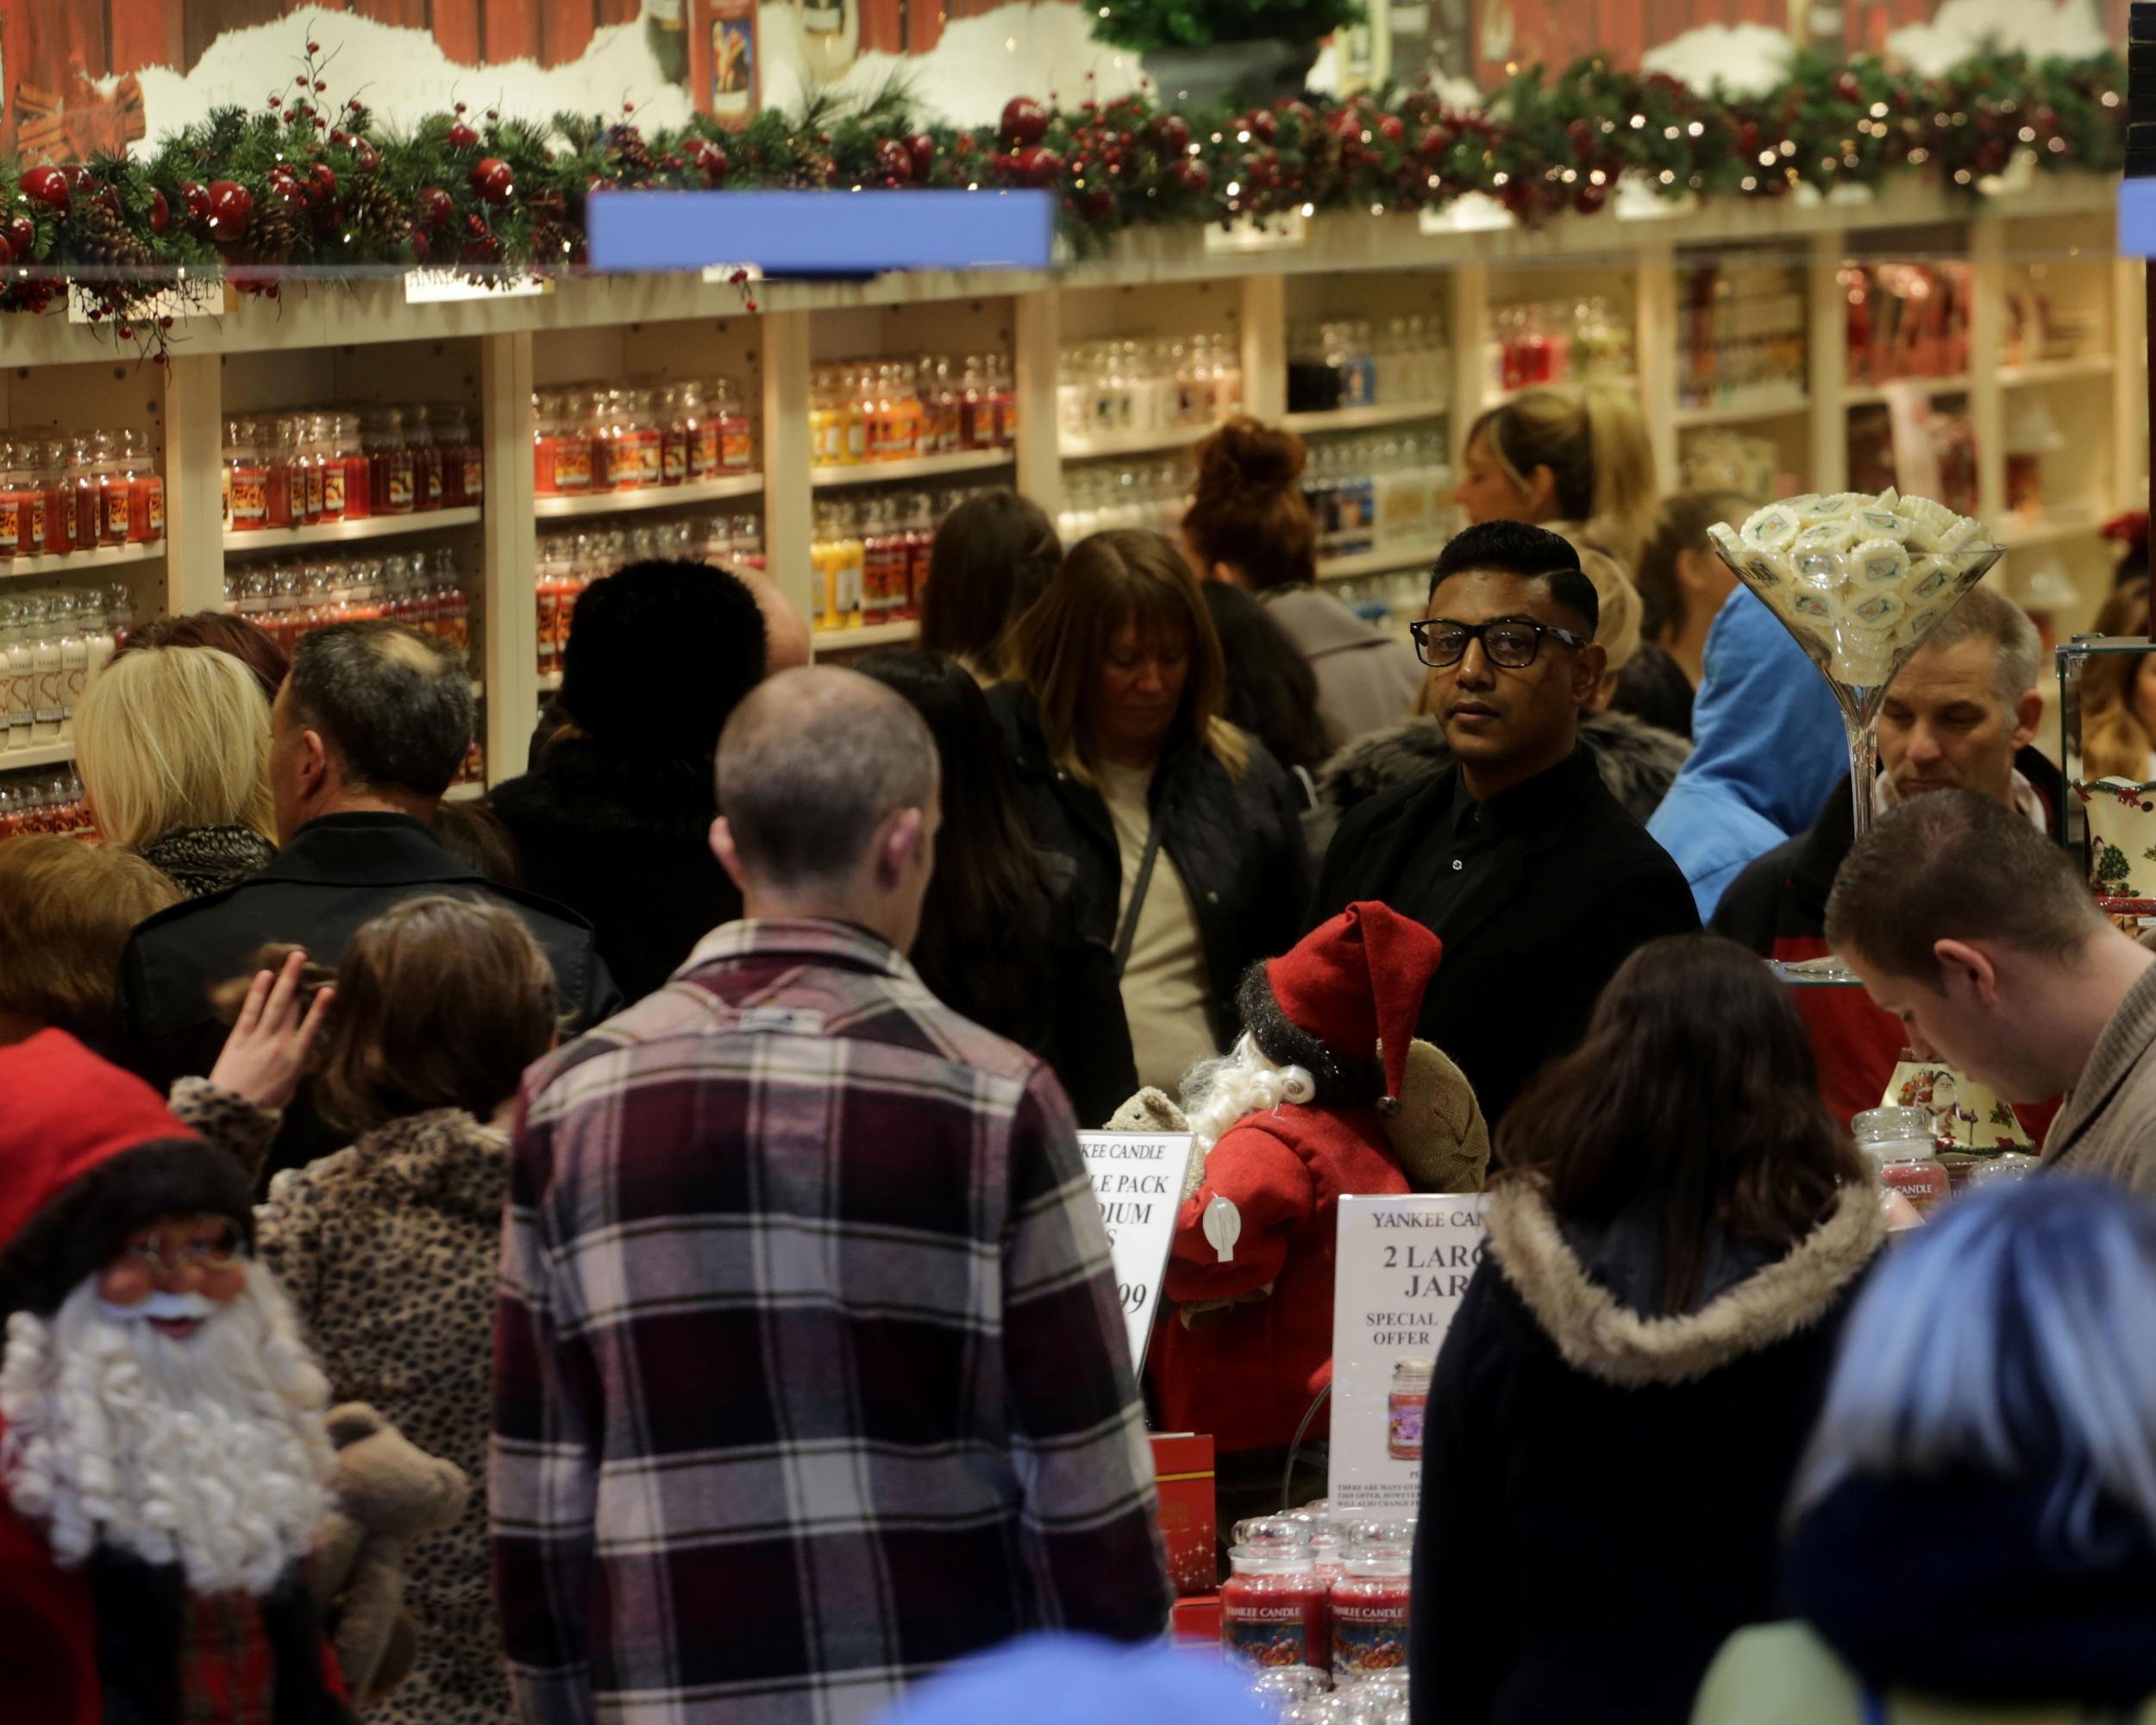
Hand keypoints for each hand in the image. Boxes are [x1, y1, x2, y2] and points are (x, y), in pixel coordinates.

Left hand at [208, 950, 334, 1111]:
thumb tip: (299, 1052)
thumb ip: (294, 1067)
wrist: (231, 1113)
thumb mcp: (289, 1089)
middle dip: (298, 981)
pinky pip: (251, 1011)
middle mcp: (280, 1043)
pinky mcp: (238, 1038)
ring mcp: (258, 1038)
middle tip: (303, 958)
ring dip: (284, 979)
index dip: (320, 1007)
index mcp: (296, 1059)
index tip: (329, 990)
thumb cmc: (264, 1106)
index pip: (311, 1027)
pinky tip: (265, 976)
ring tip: (291, 959)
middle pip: (291, 1008)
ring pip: (274, 1004)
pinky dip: (258, 992)